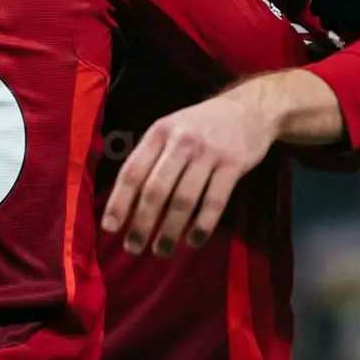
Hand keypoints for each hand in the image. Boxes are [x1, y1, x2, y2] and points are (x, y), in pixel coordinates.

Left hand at [101, 83, 282, 257]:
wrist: (249, 108)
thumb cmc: (201, 126)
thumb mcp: (171, 130)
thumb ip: (151, 160)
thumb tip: (127, 206)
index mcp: (159, 132)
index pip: (133, 171)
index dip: (119, 201)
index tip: (110, 228)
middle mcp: (182, 141)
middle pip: (156, 190)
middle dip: (142, 224)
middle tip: (133, 248)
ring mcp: (209, 152)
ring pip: (183, 200)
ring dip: (169, 231)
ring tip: (161, 251)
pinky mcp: (233, 164)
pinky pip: (214, 202)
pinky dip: (202, 226)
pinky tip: (193, 241)